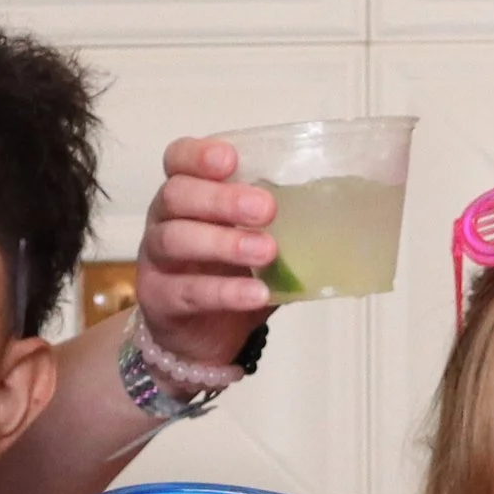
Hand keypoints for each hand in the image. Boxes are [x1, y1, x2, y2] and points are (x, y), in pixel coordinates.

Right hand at [132, 135, 280, 376]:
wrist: (201, 338)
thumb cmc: (229, 276)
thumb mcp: (256, 242)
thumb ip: (281, 226)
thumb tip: (338, 215)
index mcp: (187, 197)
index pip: (178, 160)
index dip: (198, 155)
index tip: (230, 159)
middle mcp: (164, 220)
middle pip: (176, 195)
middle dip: (222, 199)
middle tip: (266, 209)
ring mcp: (156, 260)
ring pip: (176, 239)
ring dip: (224, 243)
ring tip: (266, 252)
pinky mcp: (160, 299)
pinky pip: (188, 291)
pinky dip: (225, 291)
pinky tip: (256, 293)